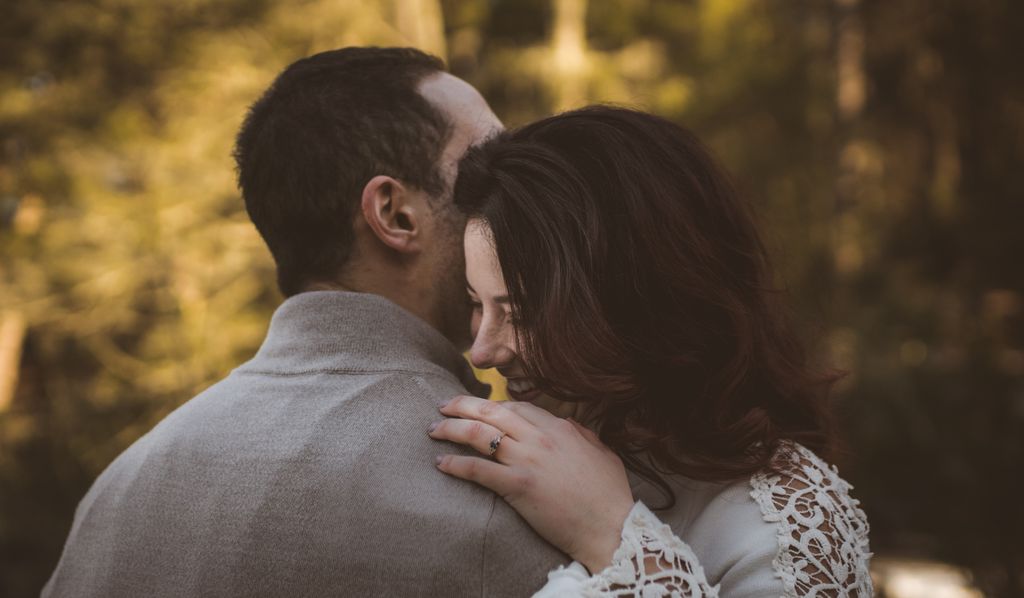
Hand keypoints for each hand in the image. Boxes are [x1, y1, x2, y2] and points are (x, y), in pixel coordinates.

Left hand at [428, 395, 634, 572]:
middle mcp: (540, 438)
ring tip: (434, 430)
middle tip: (443, 406)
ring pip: (479, 435)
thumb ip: (582, 433)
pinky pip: (478, 470)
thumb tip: (566, 423)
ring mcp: (527, 461)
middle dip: (462, 404)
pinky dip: (455, 464)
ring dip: (451, 429)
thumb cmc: (610, 494)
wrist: (610, 526)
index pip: (517, 407)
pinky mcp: (517, 486)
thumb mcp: (602, 452)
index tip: (478, 408)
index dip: (493, 405)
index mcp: (560, 428)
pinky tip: (440, 463)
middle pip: (491, 412)